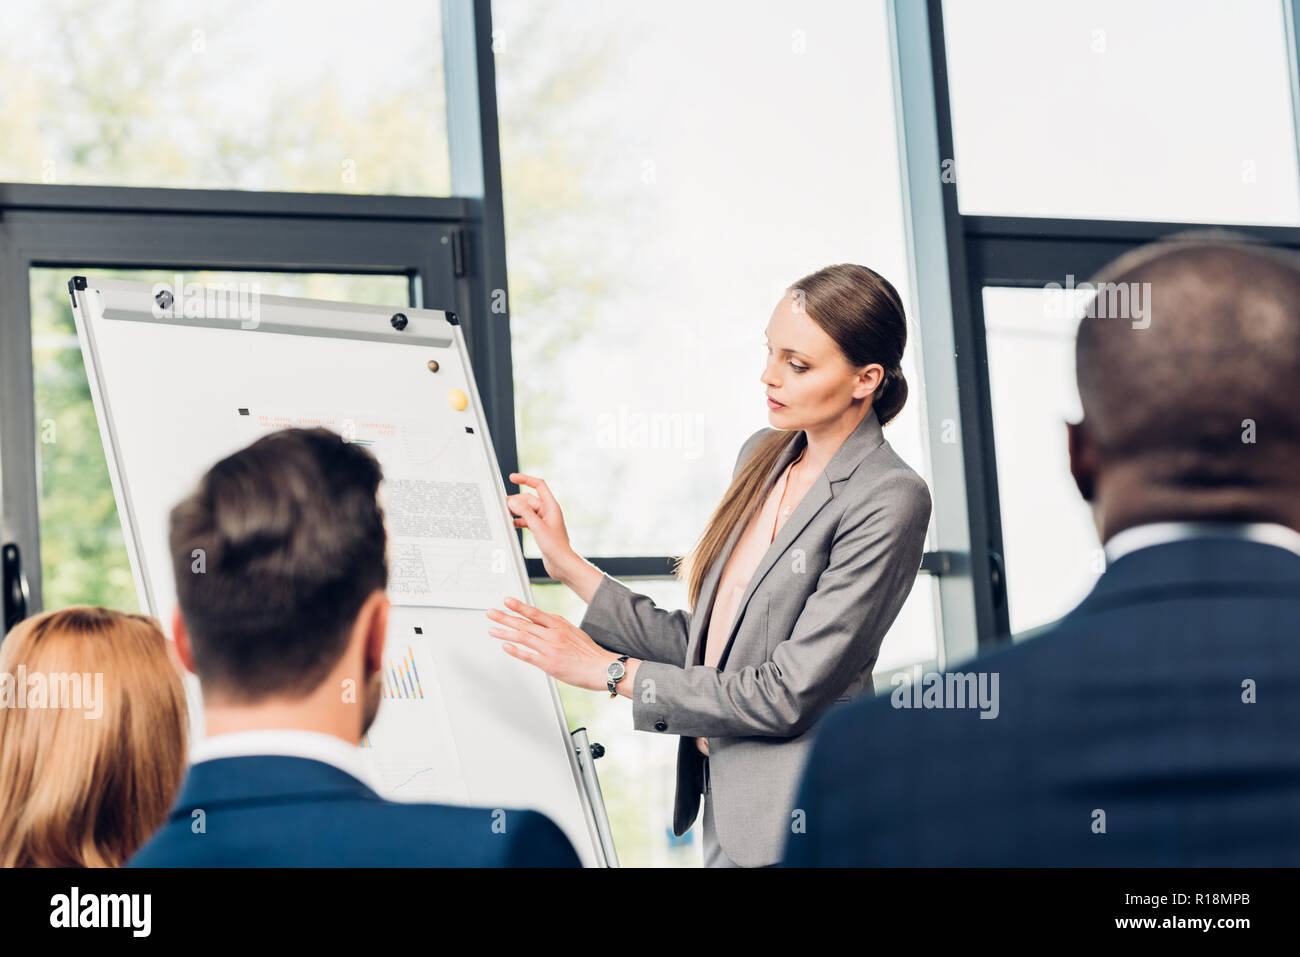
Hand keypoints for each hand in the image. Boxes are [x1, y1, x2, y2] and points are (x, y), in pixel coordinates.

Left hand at [486, 597, 630, 691]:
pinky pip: (528, 655)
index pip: (534, 613)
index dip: (519, 606)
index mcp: (559, 624)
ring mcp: (550, 648)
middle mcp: (553, 634)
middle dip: (505, 617)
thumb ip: (558, 627)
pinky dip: (515, 650)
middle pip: (524, 623)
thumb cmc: (590, 652)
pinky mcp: (549, 663)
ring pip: (522, 637)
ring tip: (492, 630)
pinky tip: (505, 646)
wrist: (602, 667)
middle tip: (490, 613)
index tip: (506, 601)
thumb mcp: (575, 632)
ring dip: (505, 633)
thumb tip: (545, 623)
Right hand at [506, 473, 576, 582]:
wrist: (561, 563)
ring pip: (527, 510)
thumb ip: (525, 513)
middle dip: (517, 500)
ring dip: (516, 511)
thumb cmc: (555, 547)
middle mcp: (548, 511)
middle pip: (529, 499)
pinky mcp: (540, 529)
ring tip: (505, 513)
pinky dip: (519, 520)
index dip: (525, 479)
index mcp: (551, 506)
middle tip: (503, 504)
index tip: (512, 478)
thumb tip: (513, 501)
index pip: (539, 485)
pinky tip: (511, 524)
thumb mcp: (537, 527)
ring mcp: (544, 520)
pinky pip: (527, 520)